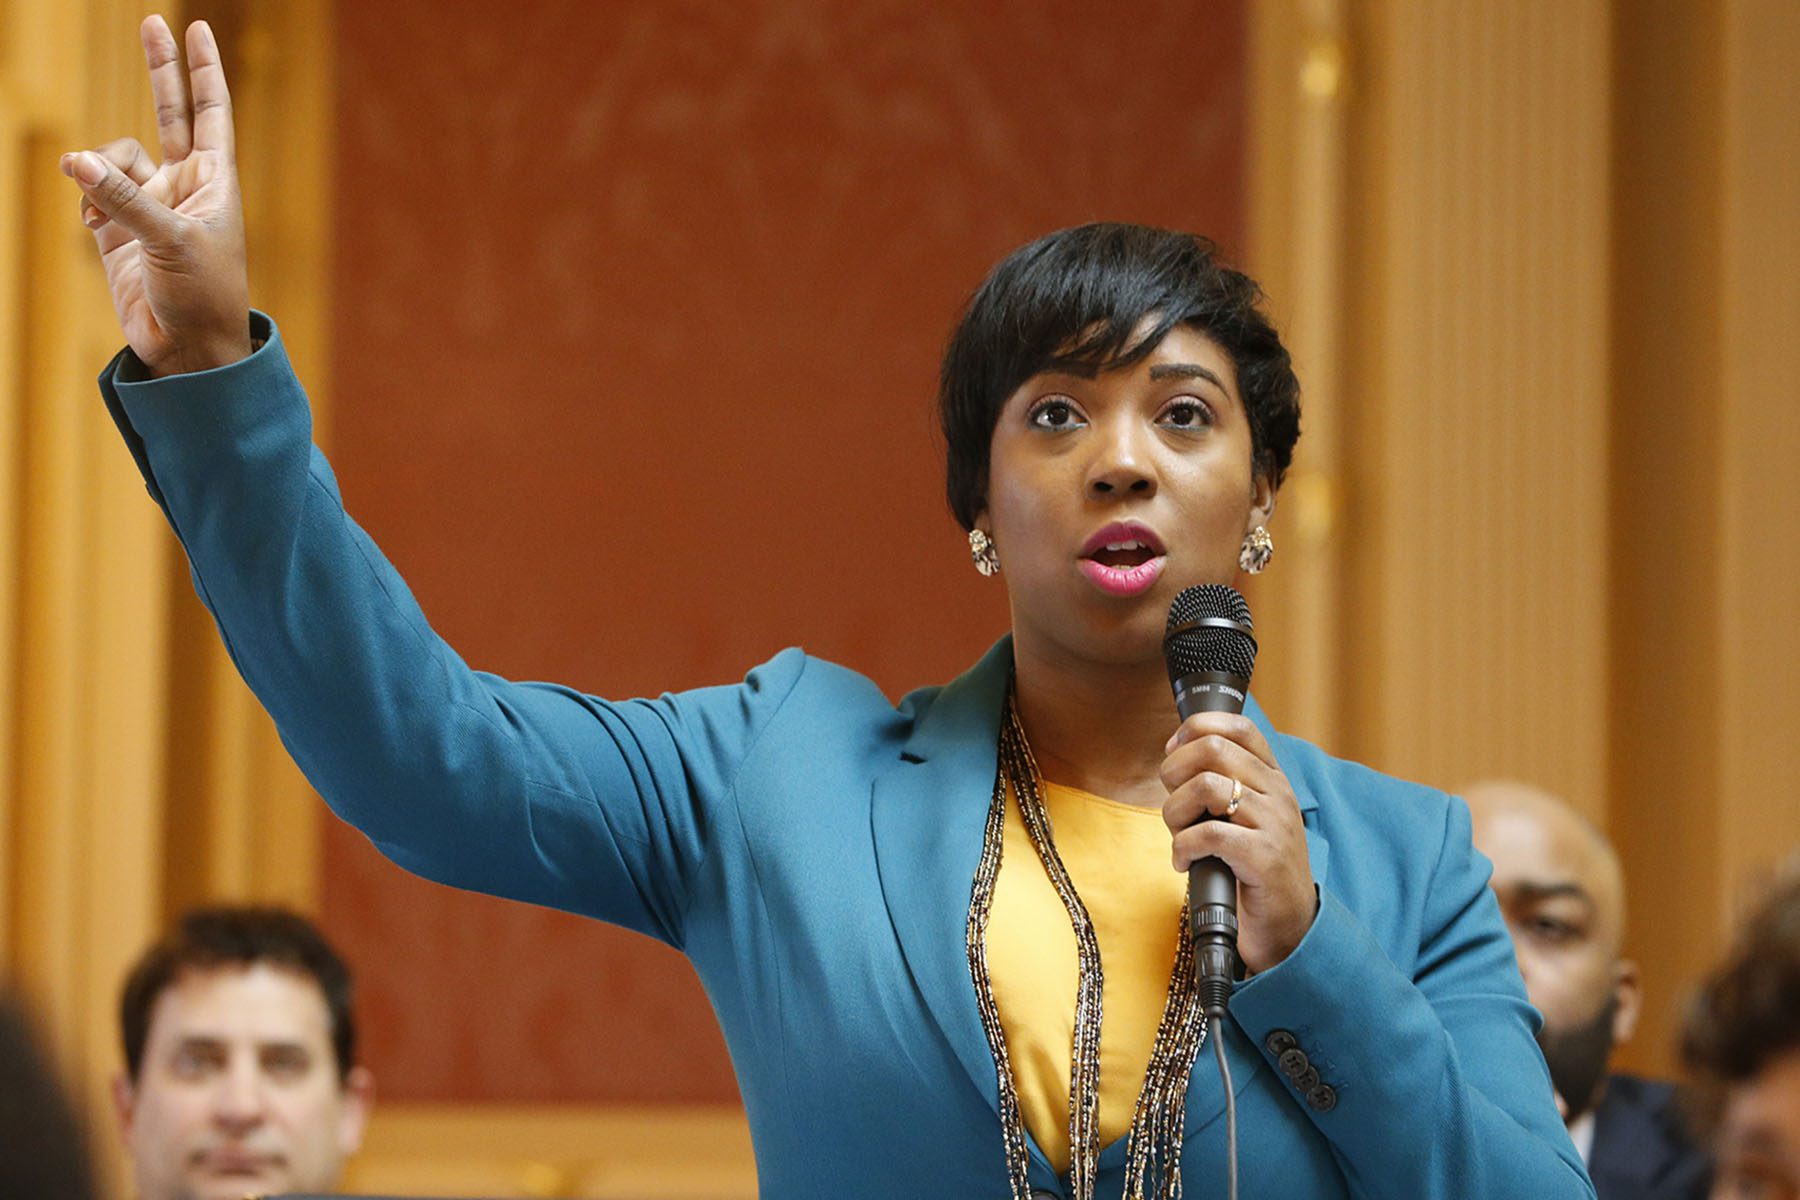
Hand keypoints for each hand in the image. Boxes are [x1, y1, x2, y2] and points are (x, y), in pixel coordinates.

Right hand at [60, 16, 248, 376]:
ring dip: (100, 170)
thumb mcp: (171, 243)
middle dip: (160, 70)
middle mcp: (184, 185)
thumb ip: (124, 200)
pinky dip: (87, 198)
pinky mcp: (119, 228)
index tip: (197, 28)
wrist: (186, 349)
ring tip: (100, 206)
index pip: (210, 112)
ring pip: (114, 157)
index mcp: (215, 182)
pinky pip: (92, 191)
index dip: (204, 70)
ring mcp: (150, 204)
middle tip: (152, 22)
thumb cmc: (203, 298)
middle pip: (170, 112)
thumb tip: (76, 160)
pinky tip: (92, 224)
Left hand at [1160, 712, 1317, 973]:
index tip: (1174, 752)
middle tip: (1174, 805)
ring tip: (1179, 837)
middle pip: (1213, 748)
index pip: (1240, 727)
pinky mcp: (1264, 858)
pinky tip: (1184, 863)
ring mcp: (1274, 825)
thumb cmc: (1254, 872)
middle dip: (1175, 772)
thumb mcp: (1245, 819)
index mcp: (1274, 779)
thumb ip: (1222, 786)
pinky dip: (1183, 847)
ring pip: (1205, 786)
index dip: (1197, 728)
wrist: (1290, 928)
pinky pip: (1207, 834)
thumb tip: (1173, 757)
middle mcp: (1278, 795)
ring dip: (1175, 812)